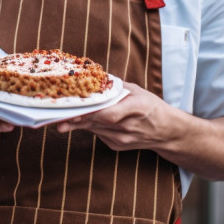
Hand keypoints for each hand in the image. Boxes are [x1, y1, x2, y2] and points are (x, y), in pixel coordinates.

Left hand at [56, 82, 172, 150]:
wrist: (167, 132)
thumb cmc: (152, 107)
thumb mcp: (138, 91)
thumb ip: (116, 87)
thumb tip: (94, 77)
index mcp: (137, 109)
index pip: (110, 114)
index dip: (90, 114)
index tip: (74, 110)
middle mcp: (128, 127)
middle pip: (97, 123)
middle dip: (76, 119)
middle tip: (56, 117)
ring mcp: (122, 139)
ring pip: (94, 129)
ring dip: (77, 123)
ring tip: (59, 119)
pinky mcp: (117, 145)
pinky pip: (98, 134)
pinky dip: (89, 126)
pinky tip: (78, 121)